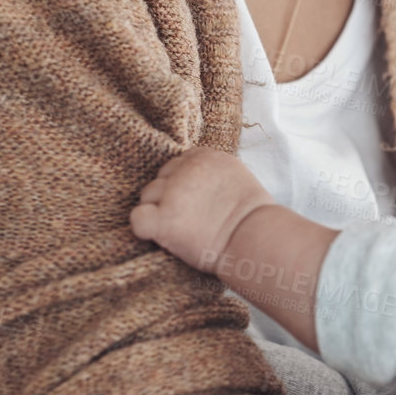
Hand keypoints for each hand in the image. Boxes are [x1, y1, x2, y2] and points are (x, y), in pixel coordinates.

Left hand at [129, 146, 275, 270]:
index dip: (182, 185)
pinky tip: (162, 237)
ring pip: (147, 196)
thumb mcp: (237, 179)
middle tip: (190, 219)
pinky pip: (138, 219)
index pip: (177, 164)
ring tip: (183, 230)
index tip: (196, 203)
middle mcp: (186, 168)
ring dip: (159, 212)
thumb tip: (197, 185)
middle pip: (160, 178)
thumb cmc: (253, 218)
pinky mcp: (164, 219)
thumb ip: (212, 174)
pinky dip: (145, 229)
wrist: (257, 239)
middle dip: (169, 198)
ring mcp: (173, 193)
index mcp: (205, 155)